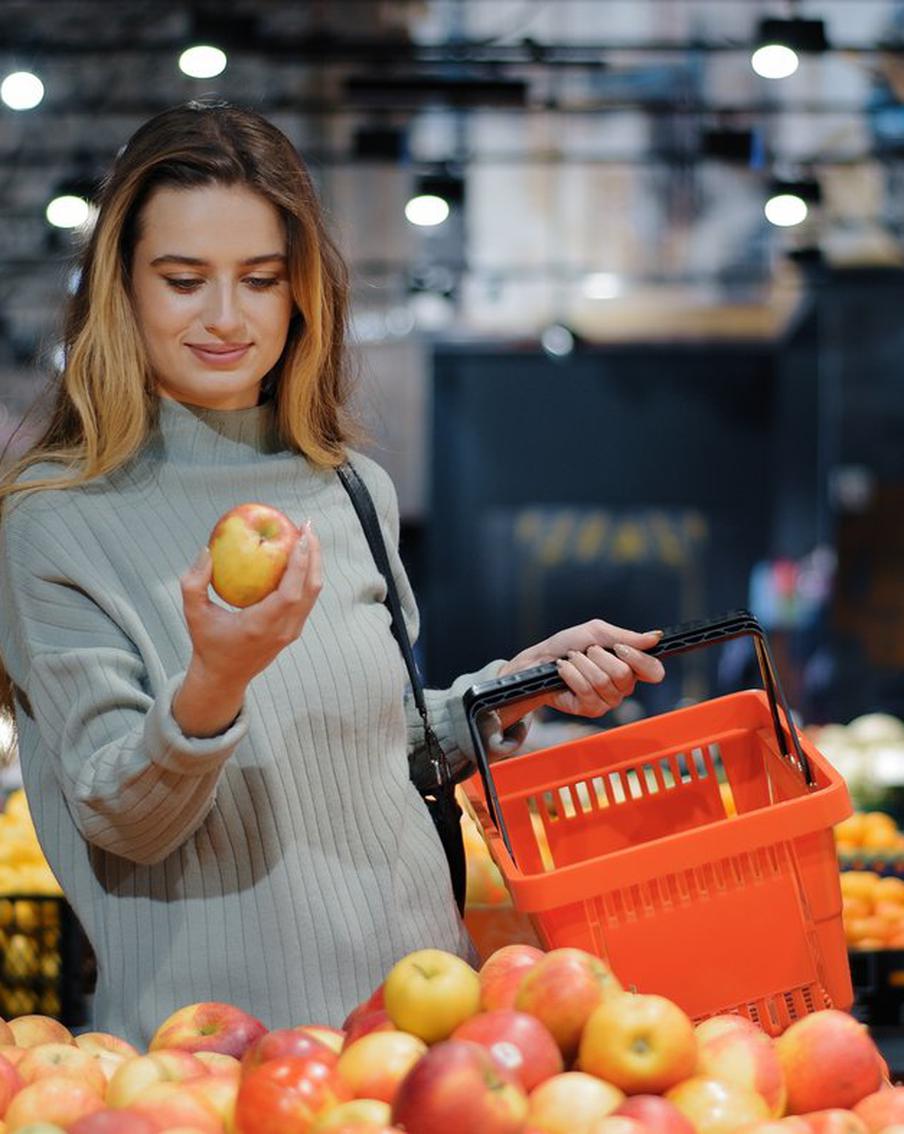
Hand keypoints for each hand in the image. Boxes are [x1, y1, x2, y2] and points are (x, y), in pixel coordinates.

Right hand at [180, 520, 322, 691]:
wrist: (223, 676)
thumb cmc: (208, 644)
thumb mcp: (193, 614)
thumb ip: (194, 583)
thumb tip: (206, 552)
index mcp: (260, 626)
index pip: (290, 592)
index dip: (300, 563)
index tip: (300, 536)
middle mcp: (282, 630)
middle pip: (311, 588)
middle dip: (314, 554)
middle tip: (306, 527)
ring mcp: (292, 632)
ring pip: (314, 593)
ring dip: (314, 563)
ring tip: (306, 536)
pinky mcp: (294, 630)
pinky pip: (307, 598)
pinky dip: (307, 575)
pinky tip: (298, 556)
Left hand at [498, 619, 664, 722]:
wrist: (540, 661)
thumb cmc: (568, 645)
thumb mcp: (596, 632)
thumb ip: (625, 636)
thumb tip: (655, 638)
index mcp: (630, 666)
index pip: (654, 671)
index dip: (639, 660)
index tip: (620, 648)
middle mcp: (623, 686)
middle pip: (624, 674)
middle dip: (599, 656)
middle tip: (586, 651)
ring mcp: (608, 700)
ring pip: (603, 681)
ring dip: (582, 664)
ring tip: (572, 659)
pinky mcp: (591, 710)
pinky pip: (586, 691)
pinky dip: (571, 674)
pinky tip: (564, 670)